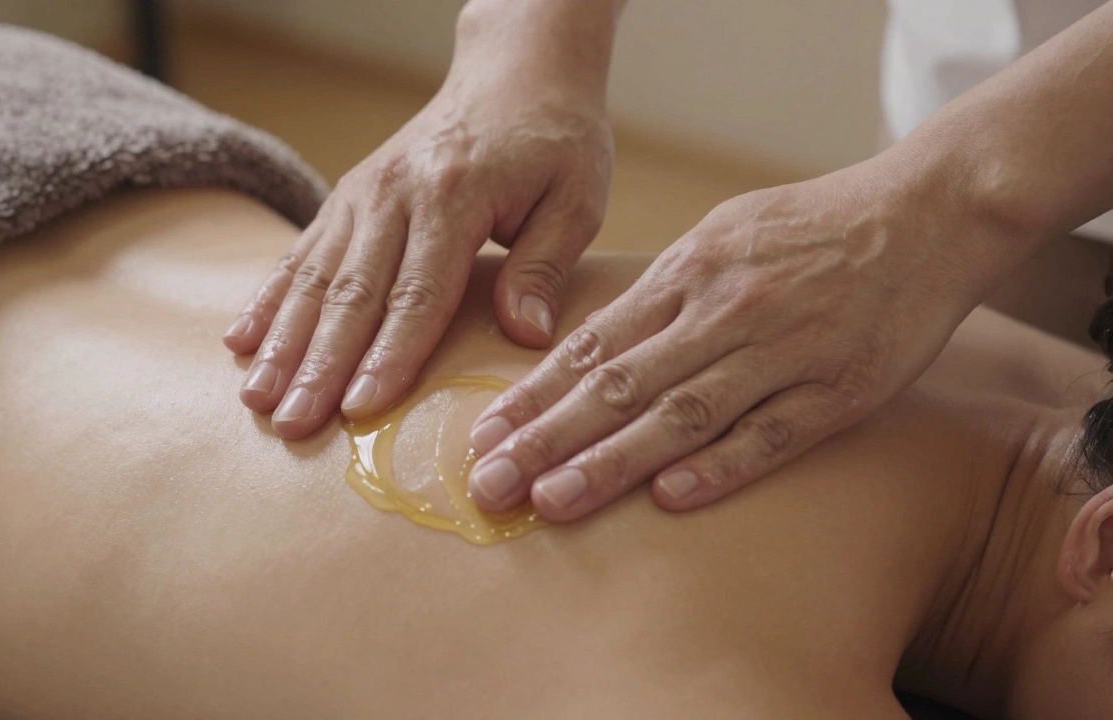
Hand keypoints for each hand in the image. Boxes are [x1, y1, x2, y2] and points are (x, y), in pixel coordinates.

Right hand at [222, 59, 611, 438]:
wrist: (516, 69)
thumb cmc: (554, 138)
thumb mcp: (576, 197)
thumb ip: (545, 266)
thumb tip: (524, 335)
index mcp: (454, 196)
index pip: (417, 294)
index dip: (388, 356)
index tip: (360, 409)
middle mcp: (395, 193)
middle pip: (352, 294)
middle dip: (318, 365)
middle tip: (291, 424)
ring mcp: (363, 193)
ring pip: (315, 277)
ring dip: (282, 341)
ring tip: (257, 398)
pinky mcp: (347, 196)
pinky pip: (301, 252)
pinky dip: (269, 298)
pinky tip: (240, 339)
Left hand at [466, 157, 989, 520]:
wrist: (927, 212)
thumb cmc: (813, 227)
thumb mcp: (724, 234)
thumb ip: (663, 290)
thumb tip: (595, 341)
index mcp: (689, 272)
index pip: (594, 343)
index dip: (535, 393)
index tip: (484, 433)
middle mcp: (724, 310)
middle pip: (620, 385)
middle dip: (547, 438)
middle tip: (490, 484)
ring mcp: (782, 351)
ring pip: (682, 414)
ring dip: (612, 462)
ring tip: (553, 501)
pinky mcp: (839, 389)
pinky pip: (772, 434)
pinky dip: (720, 466)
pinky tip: (670, 498)